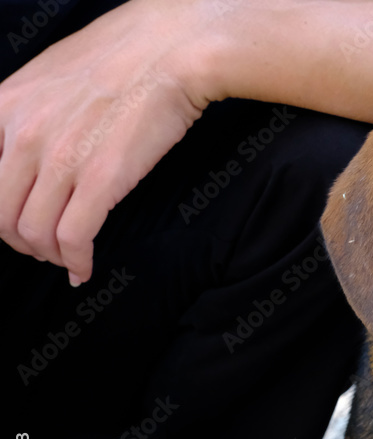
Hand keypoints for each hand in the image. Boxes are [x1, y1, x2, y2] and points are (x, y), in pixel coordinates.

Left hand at [0, 0, 208, 284]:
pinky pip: (73, 237)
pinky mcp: (101, 179)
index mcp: (4, 106)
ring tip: (68, 258)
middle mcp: (22, 135)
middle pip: (1, 215)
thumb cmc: (124, 57)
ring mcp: (60, 159)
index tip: (18, 223)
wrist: (172, 51)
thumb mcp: (49, 74)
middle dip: (22, 242)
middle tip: (44, 248)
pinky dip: (77, 262)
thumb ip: (27, 111)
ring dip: (50, 256)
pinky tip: (84, 268)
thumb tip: (27, 150)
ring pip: (33, 233)